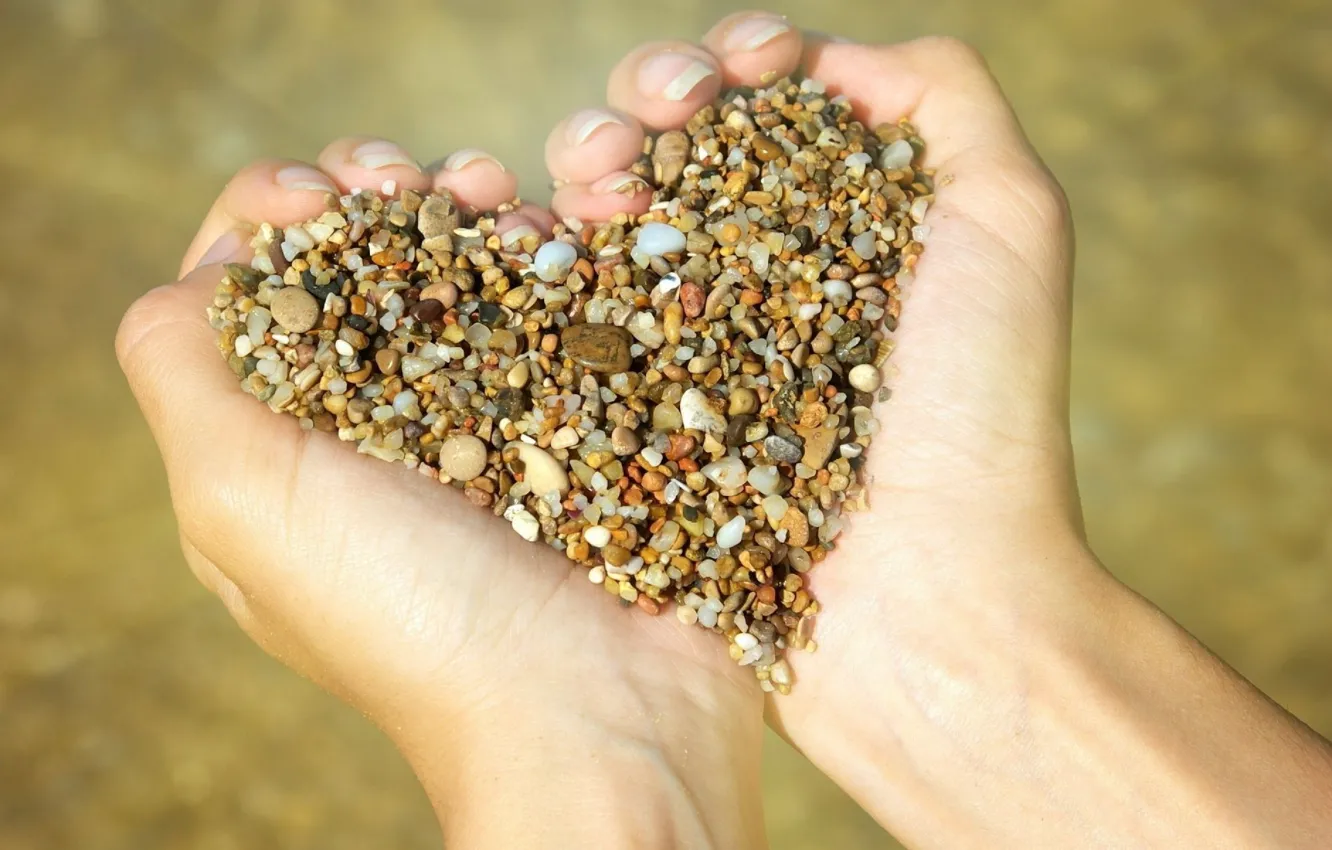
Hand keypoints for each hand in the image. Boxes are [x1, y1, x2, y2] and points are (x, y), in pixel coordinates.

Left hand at [117, 142, 765, 847]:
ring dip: (469, 209)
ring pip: (461, 275)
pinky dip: (549, 255)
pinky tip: (557, 230)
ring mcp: (487, 425)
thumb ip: (184, 370)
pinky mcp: (577, 422)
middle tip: (418, 180)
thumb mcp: (242, 502)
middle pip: (358, 269)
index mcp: (281, 449)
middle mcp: (378, 431)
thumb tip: (204, 272)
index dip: (274, 216)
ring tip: (500, 195)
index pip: (250, 292)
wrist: (597, 713)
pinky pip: (552, 308)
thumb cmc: (413, 619)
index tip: (327, 195)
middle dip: (379, 196)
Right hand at [546, 12, 1082, 844]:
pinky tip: (534, 224)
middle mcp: (759, 283)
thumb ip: (943, 100)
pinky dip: (542, 256)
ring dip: (590, 161)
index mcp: (839, 231)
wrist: (929, 601)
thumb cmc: (982, 415)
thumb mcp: (1010, 222)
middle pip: (678, 153)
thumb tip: (829, 60)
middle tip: (651, 118)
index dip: (737, 64)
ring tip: (591, 176)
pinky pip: (569, 318)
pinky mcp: (636, 418)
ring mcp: (691, 348)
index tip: (739, 64)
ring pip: (612, 220)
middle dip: (650, 100)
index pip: (765, 113)